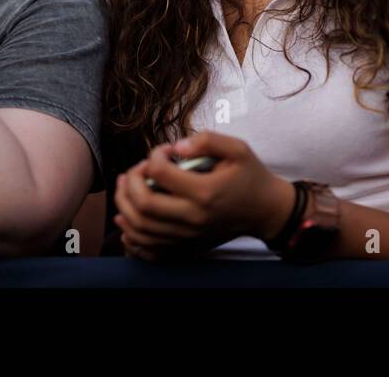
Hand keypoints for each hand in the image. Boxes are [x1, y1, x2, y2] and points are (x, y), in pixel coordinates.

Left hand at [112, 131, 295, 260]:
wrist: (265, 211)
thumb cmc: (250, 176)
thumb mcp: (238, 148)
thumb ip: (207, 140)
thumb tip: (176, 147)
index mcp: (205, 191)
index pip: (159, 173)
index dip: (153, 156)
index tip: (163, 151)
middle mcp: (193, 217)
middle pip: (143, 204)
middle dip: (130, 182)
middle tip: (136, 170)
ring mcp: (188, 235)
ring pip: (140, 228)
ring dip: (124, 206)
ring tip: (124, 188)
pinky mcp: (186, 245)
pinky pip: (149, 248)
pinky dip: (131, 235)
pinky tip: (126, 220)